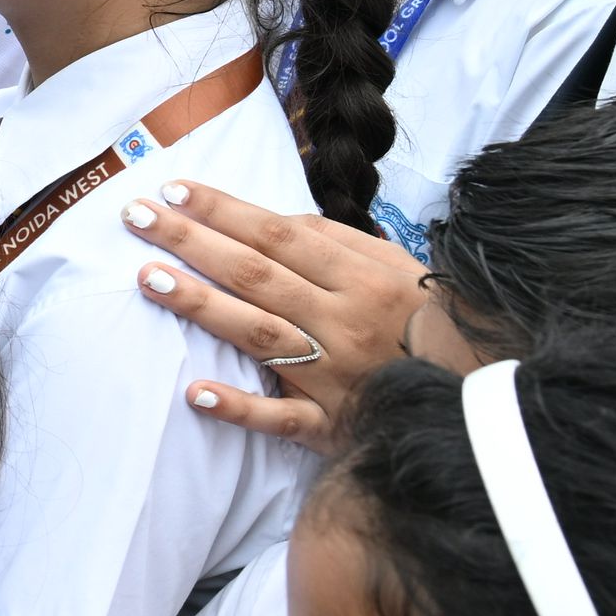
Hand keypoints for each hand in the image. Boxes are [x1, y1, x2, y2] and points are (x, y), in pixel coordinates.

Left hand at [121, 182, 425, 445]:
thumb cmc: (426, 322)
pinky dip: (240, 407)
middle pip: (256, 276)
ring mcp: (335, 376)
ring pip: (258, 336)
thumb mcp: (398, 269)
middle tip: (136, 216)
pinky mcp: (332, 425)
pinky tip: (195, 392)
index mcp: (362, 279)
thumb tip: (274, 220)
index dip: (224, 211)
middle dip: (192, 242)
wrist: (479, 395)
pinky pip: (281, 418)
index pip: (279, 236)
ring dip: (201, 306)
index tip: (173, 190)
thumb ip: (337, 243)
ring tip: (149, 278)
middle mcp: (344, 322)